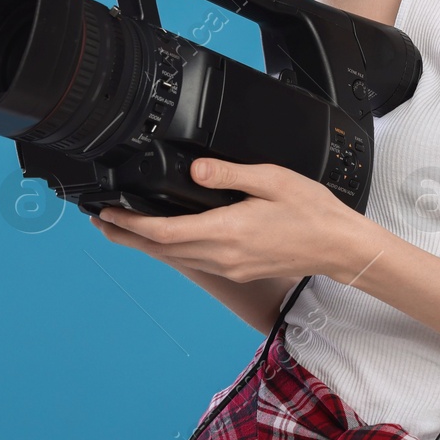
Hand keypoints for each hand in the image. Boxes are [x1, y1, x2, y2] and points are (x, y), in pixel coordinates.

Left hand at [89, 157, 369, 283]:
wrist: (339, 247)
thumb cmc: (312, 212)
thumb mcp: (272, 179)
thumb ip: (230, 173)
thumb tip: (196, 170)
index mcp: (228, 232)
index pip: (164, 232)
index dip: (131, 224)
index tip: (109, 213)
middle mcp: (223, 255)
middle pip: (161, 250)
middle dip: (127, 237)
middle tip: (100, 222)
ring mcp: (229, 266)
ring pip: (175, 259)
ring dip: (145, 245)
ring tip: (122, 230)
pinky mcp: (237, 270)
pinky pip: (193, 261)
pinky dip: (170, 250)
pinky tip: (165, 240)